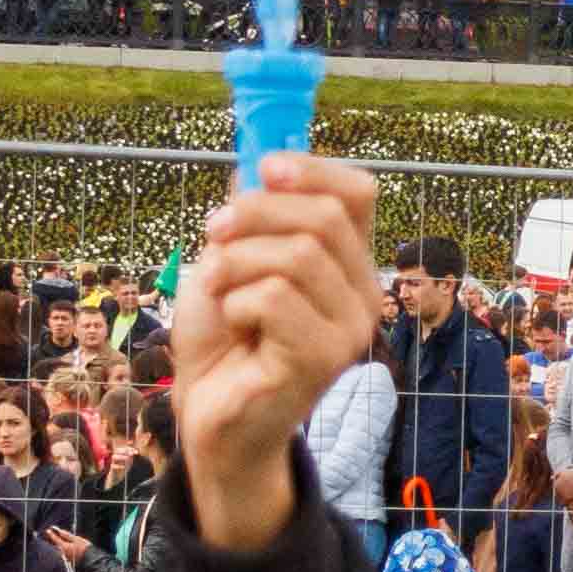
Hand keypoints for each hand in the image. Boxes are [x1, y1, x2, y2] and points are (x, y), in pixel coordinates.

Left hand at [46, 528, 89, 556]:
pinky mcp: (66, 560)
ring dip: (56, 544)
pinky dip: (61, 549)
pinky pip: (61, 553)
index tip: (48, 530)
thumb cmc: (84, 548)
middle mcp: (61, 553)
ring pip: (57, 549)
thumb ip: (66, 535)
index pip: (55, 539)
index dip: (51, 534)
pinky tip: (64, 547)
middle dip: (52, 540)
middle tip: (51, 534)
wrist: (90, 560)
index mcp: (63, 546)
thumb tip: (59, 531)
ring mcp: (63, 557)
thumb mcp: (76, 539)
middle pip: (54, 545)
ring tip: (58, 540)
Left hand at [168, 157, 382, 549]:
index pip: (359, 193)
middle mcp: (363, 294)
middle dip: (253, 214)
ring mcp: (350, 330)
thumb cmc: (223, 338)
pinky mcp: (323, 359)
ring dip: (235, 264)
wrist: (209, 410)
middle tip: (212, 234)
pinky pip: (275, 298)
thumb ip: (252, 214)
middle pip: (324, 216)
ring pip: (297, 255)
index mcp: (348, 262)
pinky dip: (236, 303)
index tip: (264, 169)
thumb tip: (256, 161)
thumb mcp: (229, 258)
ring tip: (219, 291)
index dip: (312, 169)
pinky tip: (235, 327)